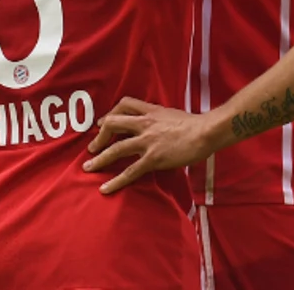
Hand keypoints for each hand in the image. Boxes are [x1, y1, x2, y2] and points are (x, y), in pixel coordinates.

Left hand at [83, 97, 215, 193]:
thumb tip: (156, 126)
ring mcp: (147, 141)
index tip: (104, 123)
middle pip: (113, 123)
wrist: (206, 132)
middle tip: (93, 148)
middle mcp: (145, 124)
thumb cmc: (195, 124)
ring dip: (99, 159)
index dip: (111, 113)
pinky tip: (105, 189)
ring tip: (88, 168)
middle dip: (99, 136)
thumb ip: (160, 118)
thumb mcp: (173, 114)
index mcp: (151, 111)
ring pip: (116, 149)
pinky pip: (130, 171)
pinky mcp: (153, 158)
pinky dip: (115, 181)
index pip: (125, 104)